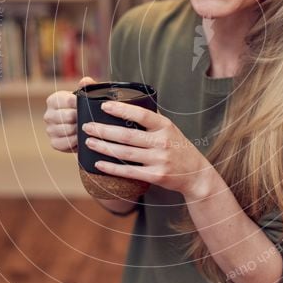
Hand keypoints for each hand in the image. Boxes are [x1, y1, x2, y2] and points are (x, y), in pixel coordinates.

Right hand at [43, 76, 96, 152]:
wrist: (83, 126)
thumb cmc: (83, 108)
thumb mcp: (85, 95)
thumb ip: (86, 86)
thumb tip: (85, 81)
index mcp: (53, 100)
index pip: (67, 100)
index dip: (80, 104)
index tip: (87, 106)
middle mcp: (48, 115)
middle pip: (67, 116)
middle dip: (80, 118)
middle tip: (89, 119)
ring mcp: (49, 129)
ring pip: (66, 130)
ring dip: (78, 129)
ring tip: (86, 128)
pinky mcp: (54, 142)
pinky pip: (64, 142)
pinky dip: (74, 141)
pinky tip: (80, 137)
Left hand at [82, 100, 220, 200]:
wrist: (195, 173)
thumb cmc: (177, 147)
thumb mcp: (169, 129)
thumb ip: (151, 121)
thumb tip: (123, 107)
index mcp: (165, 126)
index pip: (141, 114)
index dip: (121, 110)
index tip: (104, 106)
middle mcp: (162, 142)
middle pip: (127, 135)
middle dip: (104, 130)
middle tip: (87, 126)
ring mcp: (159, 160)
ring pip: (125, 153)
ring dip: (103, 147)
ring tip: (88, 142)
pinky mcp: (155, 176)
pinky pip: (128, 171)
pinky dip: (111, 167)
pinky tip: (98, 163)